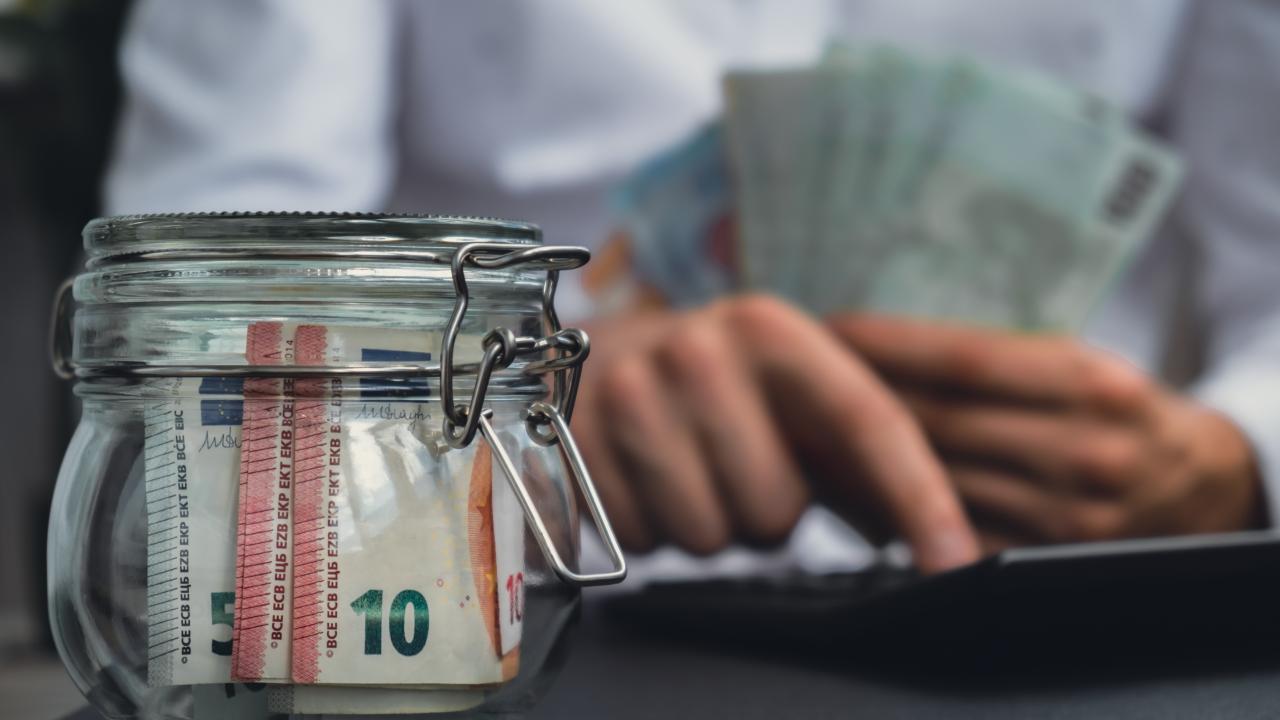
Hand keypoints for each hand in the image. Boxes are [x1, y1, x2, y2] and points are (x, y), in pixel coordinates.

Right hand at [572, 295, 980, 571]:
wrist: (602, 352)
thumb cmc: (720, 383)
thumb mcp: (788, 386)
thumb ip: (859, 449)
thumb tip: (939, 535)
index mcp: (773, 329)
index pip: (868, 422)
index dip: (920, 500)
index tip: (954, 562)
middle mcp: (700, 349)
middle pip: (777, 509)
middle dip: (768, 513)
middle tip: (740, 470)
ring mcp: (629, 393)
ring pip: (708, 536)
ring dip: (710, 525)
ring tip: (693, 472)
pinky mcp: (576, 441)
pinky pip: (643, 541)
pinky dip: (652, 529)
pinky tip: (646, 480)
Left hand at [829, 314, 1265, 551]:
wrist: (1199, 486)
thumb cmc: (1118, 411)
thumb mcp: (1081, 364)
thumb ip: (998, 358)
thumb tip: (880, 341)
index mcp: (1094, 383)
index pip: (968, 359)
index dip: (890, 344)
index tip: (831, 327)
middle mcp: (1084, 450)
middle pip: (941, 422)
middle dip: (859, 396)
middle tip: (799, 373)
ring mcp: (1067, 516)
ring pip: (935, 481)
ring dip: (861, 456)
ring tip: (806, 426)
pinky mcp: (1047, 561)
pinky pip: (950, 531)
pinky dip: (896, 508)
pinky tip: (852, 484)